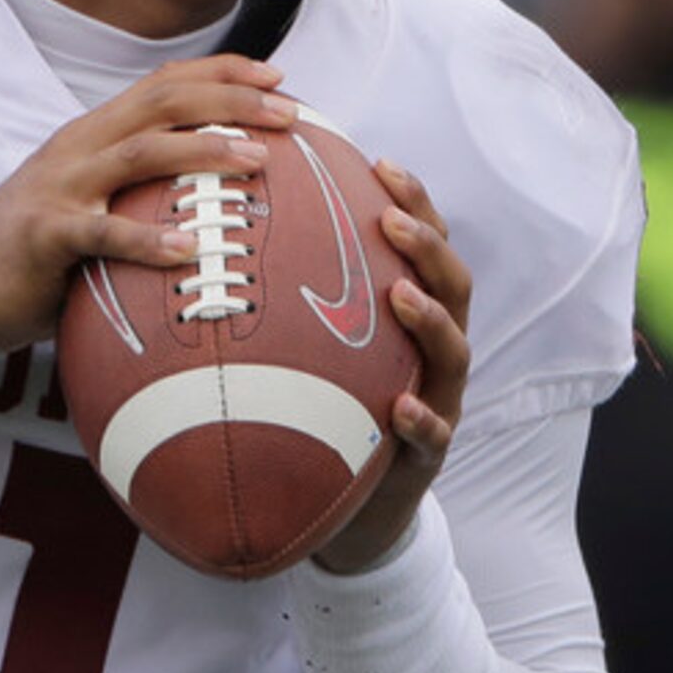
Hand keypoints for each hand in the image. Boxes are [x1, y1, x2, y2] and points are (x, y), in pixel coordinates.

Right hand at [0, 55, 299, 355]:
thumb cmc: (37, 251)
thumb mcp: (91, 204)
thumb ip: (139, 192)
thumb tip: (214, 203)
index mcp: (93, 134)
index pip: (163, 84)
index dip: (221, 72)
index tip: (278, 76)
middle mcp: (79, 147)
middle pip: (162, 102)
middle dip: (230, 98)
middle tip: (288, 110)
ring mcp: (61, 187)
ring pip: (140, 151)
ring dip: (203, 150)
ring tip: (256, 159)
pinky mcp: (45, 235)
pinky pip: (101, 233)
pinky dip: (146, 239)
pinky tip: (188, 248)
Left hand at [310, 159, 470, 574]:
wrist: (352, 512)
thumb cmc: (329, 413)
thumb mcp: (316, 350)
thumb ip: (292, 301)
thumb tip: (219, 240)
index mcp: (415, 315)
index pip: (425, 245)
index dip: (413, 200)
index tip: (378, 161)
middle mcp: (436, 352)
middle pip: (453, 284)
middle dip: (428, 245)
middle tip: (390, 219)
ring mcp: (440, 401)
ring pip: (453, 352)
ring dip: (430, 320)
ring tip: (401, 296)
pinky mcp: (428, 457)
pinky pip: (433, 436)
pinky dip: (420, 420)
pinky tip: (399, 408)